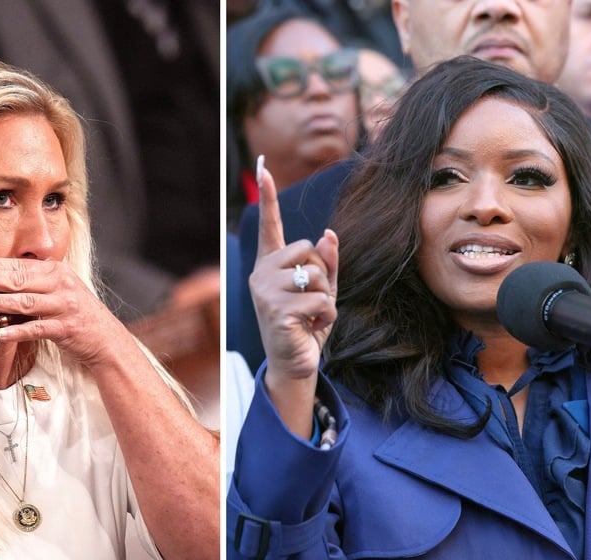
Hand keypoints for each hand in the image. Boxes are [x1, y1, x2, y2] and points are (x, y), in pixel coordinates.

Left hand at [0, 257, 128, 367]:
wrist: (105, 337)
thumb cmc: (78, 313)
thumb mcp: (62, 289)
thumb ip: (39, 280)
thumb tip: (6, 272)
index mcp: (58, 272)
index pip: (21, 265)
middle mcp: (62, 285)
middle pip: (20, 280)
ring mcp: (64, 307)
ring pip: (25, 302)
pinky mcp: (65, 328)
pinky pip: (36, 329)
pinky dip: (17, 332)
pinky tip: (0, 334)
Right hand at [250, 156, 338, 386]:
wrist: (295, 363)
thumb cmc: (307, 325)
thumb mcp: (322, 290)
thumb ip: (326, 263)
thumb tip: (328, 234)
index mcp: (271, 265)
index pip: (271, 225)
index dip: (267, 195)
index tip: (262, 165)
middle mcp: (261, 273)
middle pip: (308, 250)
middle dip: (323, 275)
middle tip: (311, 301)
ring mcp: (265, 291)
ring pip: (316, 274)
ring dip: (326, 298)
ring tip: (311, 316)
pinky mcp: (276, 310)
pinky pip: (319, 298)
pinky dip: (326, 314)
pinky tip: (311, 326)